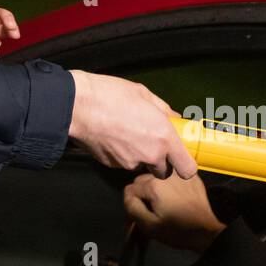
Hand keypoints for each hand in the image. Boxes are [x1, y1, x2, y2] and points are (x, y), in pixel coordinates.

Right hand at [67, 70, 198, 177]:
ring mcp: (129, 162)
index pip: (187, 169)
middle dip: (160, 161)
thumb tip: (174, 118)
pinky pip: (123, 162)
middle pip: (164, 172)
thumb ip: (164, 110)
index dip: (185, 165)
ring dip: (139, 155)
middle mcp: (150, 154)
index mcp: (163, 137)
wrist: (78, 105)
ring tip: (126, 133)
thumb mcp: (144, 94)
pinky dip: (121, 153)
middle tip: (151, 142)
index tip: (181, 157)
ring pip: (141, 165)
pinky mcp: (112, 164)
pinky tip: (113, 136)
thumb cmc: (110, 95)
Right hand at [123, 172, 225, 252]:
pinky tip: (174, 198)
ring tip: (162, 204)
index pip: (130, 190)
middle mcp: (166, 174)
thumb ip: (132, 208)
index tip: (138, 215)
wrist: (205, 233)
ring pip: (156, 176)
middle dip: (142, 194)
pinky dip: (169, 185)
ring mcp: (180, 174)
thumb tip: (128, 198)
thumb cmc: (177, 231)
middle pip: (142, 180)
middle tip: (149, 210)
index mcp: (154, 185)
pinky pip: (172, 177)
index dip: (131, 204)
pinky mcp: (192, 177)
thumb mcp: (149, 226)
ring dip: (155, 188)